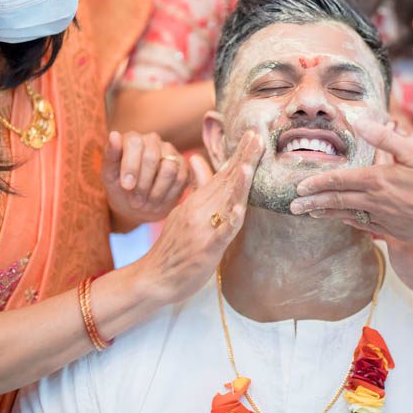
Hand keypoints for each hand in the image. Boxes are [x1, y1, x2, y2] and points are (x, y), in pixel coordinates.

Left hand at [103, 131, 189, 225]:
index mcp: (132, 138)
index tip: (126, 186)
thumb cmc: (119, 187)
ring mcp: (170, 152)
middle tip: (135, 202)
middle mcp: (153, 141)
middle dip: (142, 184)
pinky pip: (180, 179)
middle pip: (152, 157)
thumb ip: (110, 155)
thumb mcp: (109, 175)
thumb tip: (114, 134)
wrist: (136, 204)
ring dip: (155, 192)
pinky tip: (156, 203)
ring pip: (168, 169)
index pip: (134, 143)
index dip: (131, 166)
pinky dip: (167, 196)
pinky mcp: (183, 166)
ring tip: (145, 204)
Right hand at [139, 131, 262, 304]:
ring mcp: (203, 229)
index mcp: (199, 201)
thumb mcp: (183, 210)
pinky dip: (230, 222)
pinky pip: (220, 234)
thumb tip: (198, 159)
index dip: (238, 154)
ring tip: (248, 166)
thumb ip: (196, 186)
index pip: (222, 173)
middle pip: (227, 182)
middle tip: (258, 137)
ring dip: (237, 185)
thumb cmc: (174, 245)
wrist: (154, 277)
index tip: (253, 135)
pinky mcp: (205, 249)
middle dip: (244, 160)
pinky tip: (239, 210)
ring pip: (224, 203)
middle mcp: (201, 210)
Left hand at [289, 119, 412, 252]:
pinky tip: (345, 221)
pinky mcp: (395, 232)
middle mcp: (375, 202)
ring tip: (310, 214)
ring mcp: (384, 220)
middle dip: (312, 202)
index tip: (299, 186)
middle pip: (336, 201)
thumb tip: (361, 121)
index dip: (317, 183)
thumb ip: (386, 138)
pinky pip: (364, 225)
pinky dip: (349, 222)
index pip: (339, 180)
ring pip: (347, 215)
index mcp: (378, 180)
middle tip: (293, 206)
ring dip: (326, 214)